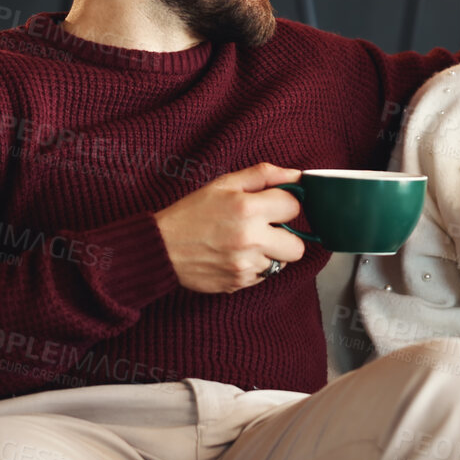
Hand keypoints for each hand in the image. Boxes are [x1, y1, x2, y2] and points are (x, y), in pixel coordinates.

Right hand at [153, 163, 304, 293]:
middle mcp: (250, 239)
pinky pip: (264, 276)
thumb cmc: (192, 213)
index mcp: (248, 209)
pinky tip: (235, 255)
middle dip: (286, 236)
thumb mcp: (224, 184)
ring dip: (270, 252)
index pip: (294, 207)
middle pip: (298, 246)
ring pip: (281, 262)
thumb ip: (263, 175)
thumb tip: (296, 175)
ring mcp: (245, 265)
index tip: (272, 205)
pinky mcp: (239, 284)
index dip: (285, 204)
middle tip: (266, 228)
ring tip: (245, 242)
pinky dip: (255, 266)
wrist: (161, 248)